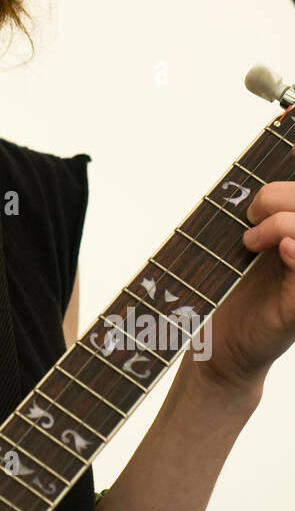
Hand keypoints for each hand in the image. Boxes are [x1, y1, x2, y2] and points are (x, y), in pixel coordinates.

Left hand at [201, 171, 294, 391]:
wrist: (223, 349)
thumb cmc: (233, 294)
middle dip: (279, 198)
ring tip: (251, 241)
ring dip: (283, 223)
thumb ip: (258, 215)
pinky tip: (284, 250)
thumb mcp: (242, 244)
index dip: (289, 178)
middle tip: (250, 215)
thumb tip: (265, 173)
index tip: (282, 161)